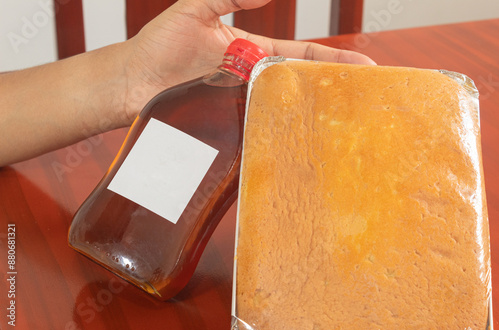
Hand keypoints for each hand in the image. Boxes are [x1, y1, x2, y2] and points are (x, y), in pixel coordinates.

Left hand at [122, 0, 374, 122]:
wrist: (129, 80)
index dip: (329, 60)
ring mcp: (238, 105)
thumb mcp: (194, 10)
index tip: (361, 65)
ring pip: (278, 111)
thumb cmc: (158, 45)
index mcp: (250, 52)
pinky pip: (252, 130)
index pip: (299, 55)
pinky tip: (290, 142)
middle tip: (363, 100)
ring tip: (337, 127)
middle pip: (297, 86)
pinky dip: (271, 135)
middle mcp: (249, 81)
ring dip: (305, 117)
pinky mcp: (224, 126)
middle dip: (330, 91)